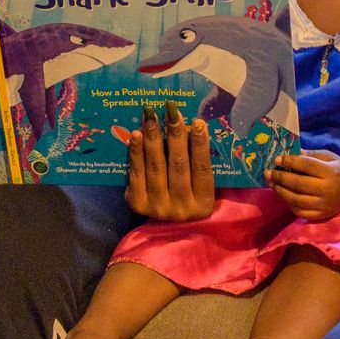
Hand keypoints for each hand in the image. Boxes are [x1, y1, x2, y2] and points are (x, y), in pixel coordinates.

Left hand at [115, 104, 215, 221]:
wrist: (166, 226)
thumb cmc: (188, 196)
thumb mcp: (199, 187)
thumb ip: (198, 163)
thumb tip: (193, 126)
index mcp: (203, 203)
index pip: (203, 169)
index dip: (201, 145)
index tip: (198, 122)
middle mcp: (182, 208)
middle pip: (179, 166)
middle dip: (175, 135)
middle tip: (172, 112)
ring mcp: (158, 207)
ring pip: (156, 167)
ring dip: (153, 139)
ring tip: (151, 118)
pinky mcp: (138, 203)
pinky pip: (137, 172)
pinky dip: (136, 152)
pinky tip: (136, 135)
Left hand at [267, 151, 339, 222]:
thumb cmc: (339, 169)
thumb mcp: (328, 156)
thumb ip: (310, 155)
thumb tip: (289, 154)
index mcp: (331, 172)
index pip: (306, 166)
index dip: (290, 162)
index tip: (277, 159)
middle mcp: (328, 189)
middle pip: (299, 184)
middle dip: (280, 178)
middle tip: (268, 173)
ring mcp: (325, 204)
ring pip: (297, 200)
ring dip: (281, 192)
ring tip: (272, 184)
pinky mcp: (322, 215)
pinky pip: (301, 212)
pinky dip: (289, 204)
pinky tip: (283, 195)